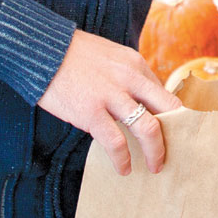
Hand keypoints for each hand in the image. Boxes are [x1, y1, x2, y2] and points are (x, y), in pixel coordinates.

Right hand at [37, 30, 181, 174]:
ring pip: (148, 128)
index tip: (174, 133)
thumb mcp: (110, 56)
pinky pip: (116, 142)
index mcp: (135, 64)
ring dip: (155, 153)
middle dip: (175, 135)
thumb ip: (128, 76)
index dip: (174, 116)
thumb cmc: (73, 55)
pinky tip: (123, 168)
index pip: (165, 93)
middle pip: (168, 109)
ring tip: (154, 167)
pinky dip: (123, 159)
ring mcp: (111, 95)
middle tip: (173, 153)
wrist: (42, 49)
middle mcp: (130, 78)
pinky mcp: (91, 112)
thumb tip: (142, 101)